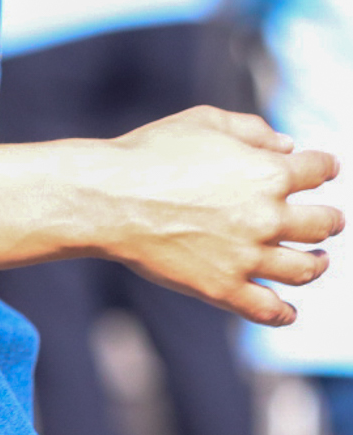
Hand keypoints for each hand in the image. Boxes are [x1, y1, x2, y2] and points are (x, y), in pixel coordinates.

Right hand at [97, 106, 340, 324]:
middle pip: (325, 224)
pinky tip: (287, 308)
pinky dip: (285, 312)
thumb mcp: (201, 121)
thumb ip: (251, 129)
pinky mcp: (223, 288)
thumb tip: (288, 146)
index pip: (321, 170)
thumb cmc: (148, 154)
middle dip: (329, 218)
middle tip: (325, 219)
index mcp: (268, 173)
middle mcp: (268, 217)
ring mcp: (248, 256)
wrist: (105, 199)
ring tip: (315, 259)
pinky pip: (270, 310)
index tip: (321, 169)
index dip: (323, 166)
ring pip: (307, 269)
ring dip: (317, 262)